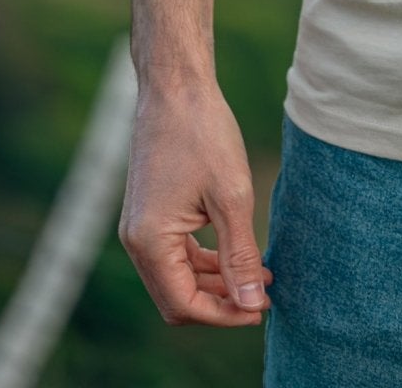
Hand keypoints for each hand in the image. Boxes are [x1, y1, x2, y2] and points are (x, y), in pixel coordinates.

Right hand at [119, 77, 272, 325]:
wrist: (177, 87)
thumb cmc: (204, 133)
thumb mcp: (231, 196)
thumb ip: (240, 255)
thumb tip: (252, 301)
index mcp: (149, 242)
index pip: (184, 305)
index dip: (225, 313)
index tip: (262, 308)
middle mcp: (136, 241)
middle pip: (177, 297)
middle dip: (221, 302)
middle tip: (265, 295)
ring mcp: (140, 227)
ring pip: (178, 276)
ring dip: (216, 281)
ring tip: (262, 276)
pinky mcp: (150, 213)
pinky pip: (176, 253)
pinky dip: (206, 260)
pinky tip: (239, 253)